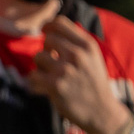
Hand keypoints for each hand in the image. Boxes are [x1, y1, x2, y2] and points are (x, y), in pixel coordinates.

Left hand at [26, 17, 133, 133]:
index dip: (48, 27)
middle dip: (45, 50)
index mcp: (87, 44)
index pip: (60, 23)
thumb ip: (76, 43)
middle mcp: (77, 54)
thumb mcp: (92, 57)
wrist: (101, 110)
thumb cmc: (93, 83)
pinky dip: (34, 83)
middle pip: (47, 39)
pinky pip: (32, 76)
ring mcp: (65, 70)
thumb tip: (51, 28)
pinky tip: (43, 88)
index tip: (45, 33)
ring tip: (49, 76)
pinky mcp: (55, 86)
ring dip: (39, 67)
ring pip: (37, 57)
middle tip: (51, 64)